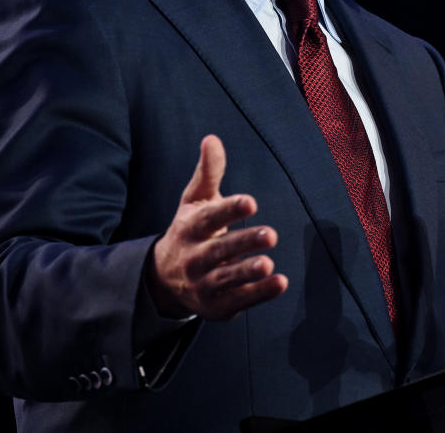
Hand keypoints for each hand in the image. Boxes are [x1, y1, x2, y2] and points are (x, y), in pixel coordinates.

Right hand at [148, 135, 288, 319]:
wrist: (164, 280)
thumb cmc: (190, 230)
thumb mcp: (195, 200)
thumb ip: (208, 172)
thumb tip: (212, 138)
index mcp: (190, 228)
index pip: (209, 218)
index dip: (229, 210)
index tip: (251, 202)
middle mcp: (194, 257)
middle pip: (218, 250)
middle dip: (243, 243)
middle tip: (271, 235)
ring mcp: (204, 284)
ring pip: (226, 278)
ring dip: (247, 272)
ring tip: (268, 264)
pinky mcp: (217, 305)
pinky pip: (239, 300)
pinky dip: (259, 294)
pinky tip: (280, 283)